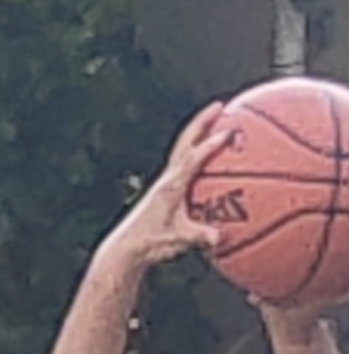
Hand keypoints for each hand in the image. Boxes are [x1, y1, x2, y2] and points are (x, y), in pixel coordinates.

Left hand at [105, 104, 233, 274]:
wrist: (126, 247)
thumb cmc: (150, 244)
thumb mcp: (177, 241)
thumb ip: (199, 237)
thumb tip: (220, 239)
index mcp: (170, 187)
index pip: (191, 160)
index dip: (208, 147)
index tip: (227, 133)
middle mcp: (167, 178)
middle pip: (185, 142)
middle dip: (202, 122)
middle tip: (221, 105)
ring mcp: (166, 180)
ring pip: (185, 147)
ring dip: (201, 131)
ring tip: (220, 116)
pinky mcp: (168, 187)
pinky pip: (188, 161)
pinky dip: (202, 150)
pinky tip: (217, 149)